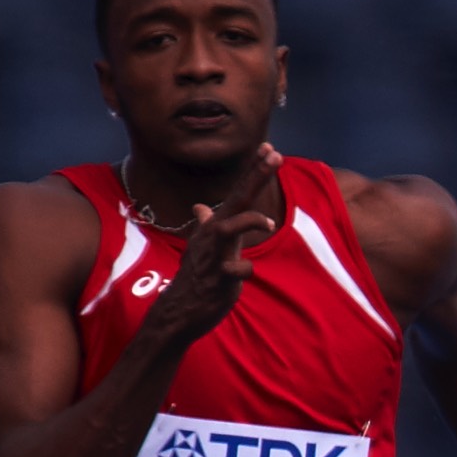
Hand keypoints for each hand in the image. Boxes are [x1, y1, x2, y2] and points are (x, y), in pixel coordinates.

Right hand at [142, 147, 280, 348]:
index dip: (253, 172)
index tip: (271, 149)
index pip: (238, 193)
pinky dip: (242, 269)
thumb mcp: (206, 247)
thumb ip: (209, 226)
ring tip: (267, 223)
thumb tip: (201, 207)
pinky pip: (231, 271)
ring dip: (248, 222)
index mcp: (217, 228)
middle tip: (276, 156)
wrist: (181, 307)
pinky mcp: (216, 280)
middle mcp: (214, 236)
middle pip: (237, 200)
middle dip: (256, 177)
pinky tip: (247, 271)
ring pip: (228, 231)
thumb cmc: (198, 276)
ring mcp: (214, 256)